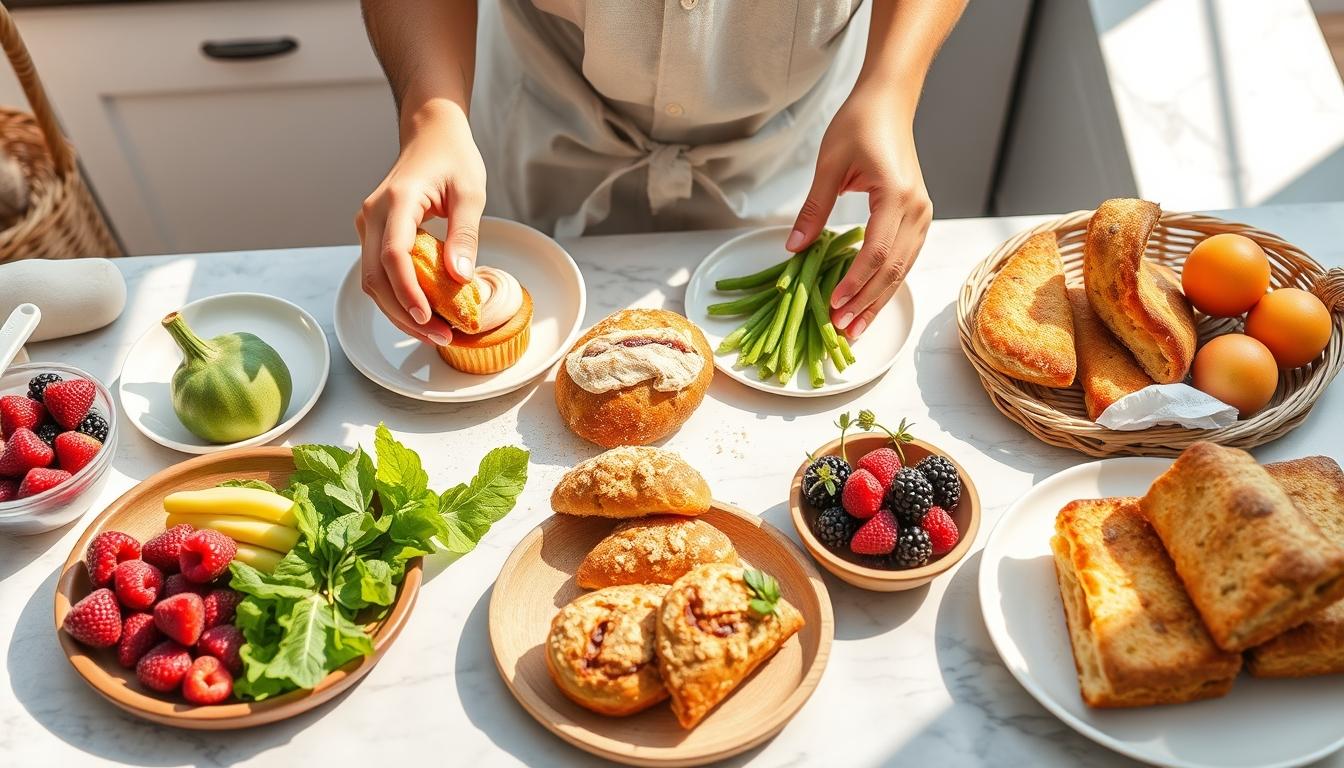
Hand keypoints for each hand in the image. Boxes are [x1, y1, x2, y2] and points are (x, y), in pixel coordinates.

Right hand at [355, 104, 485, 345]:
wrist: (431, 133)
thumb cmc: (454, 158)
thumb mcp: (471, 192)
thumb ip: (465, 235)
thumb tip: (460, 280)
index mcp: (398, 200)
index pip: (394, 254)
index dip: (408, 290)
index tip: (428, 316)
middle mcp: (373, 214)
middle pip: (377, 276)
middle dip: (405, 313)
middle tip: (441, 336)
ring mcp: (368, 224)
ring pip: (373, 280)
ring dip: (399, 311)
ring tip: (436, 333)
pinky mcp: (372, 233)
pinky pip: (379, 272)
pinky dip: (398, 296)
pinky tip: (424, 313)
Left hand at [788, 84, 931, 338]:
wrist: (889, 102)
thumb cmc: (858, 124)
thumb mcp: (828, 166)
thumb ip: (812, 210)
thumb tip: (793, 248)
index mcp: (896, 194)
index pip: (876, 251)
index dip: (855, 282)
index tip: (834, 305)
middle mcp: (917, 208)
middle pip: (893, 268)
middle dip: (866, 302)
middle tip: (842, 330)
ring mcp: (922, 213)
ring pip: (902, 268)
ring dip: (878, 300)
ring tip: (855, 326)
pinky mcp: (919, 216)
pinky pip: (905, 257)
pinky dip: (886, 282)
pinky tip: (870, 301)